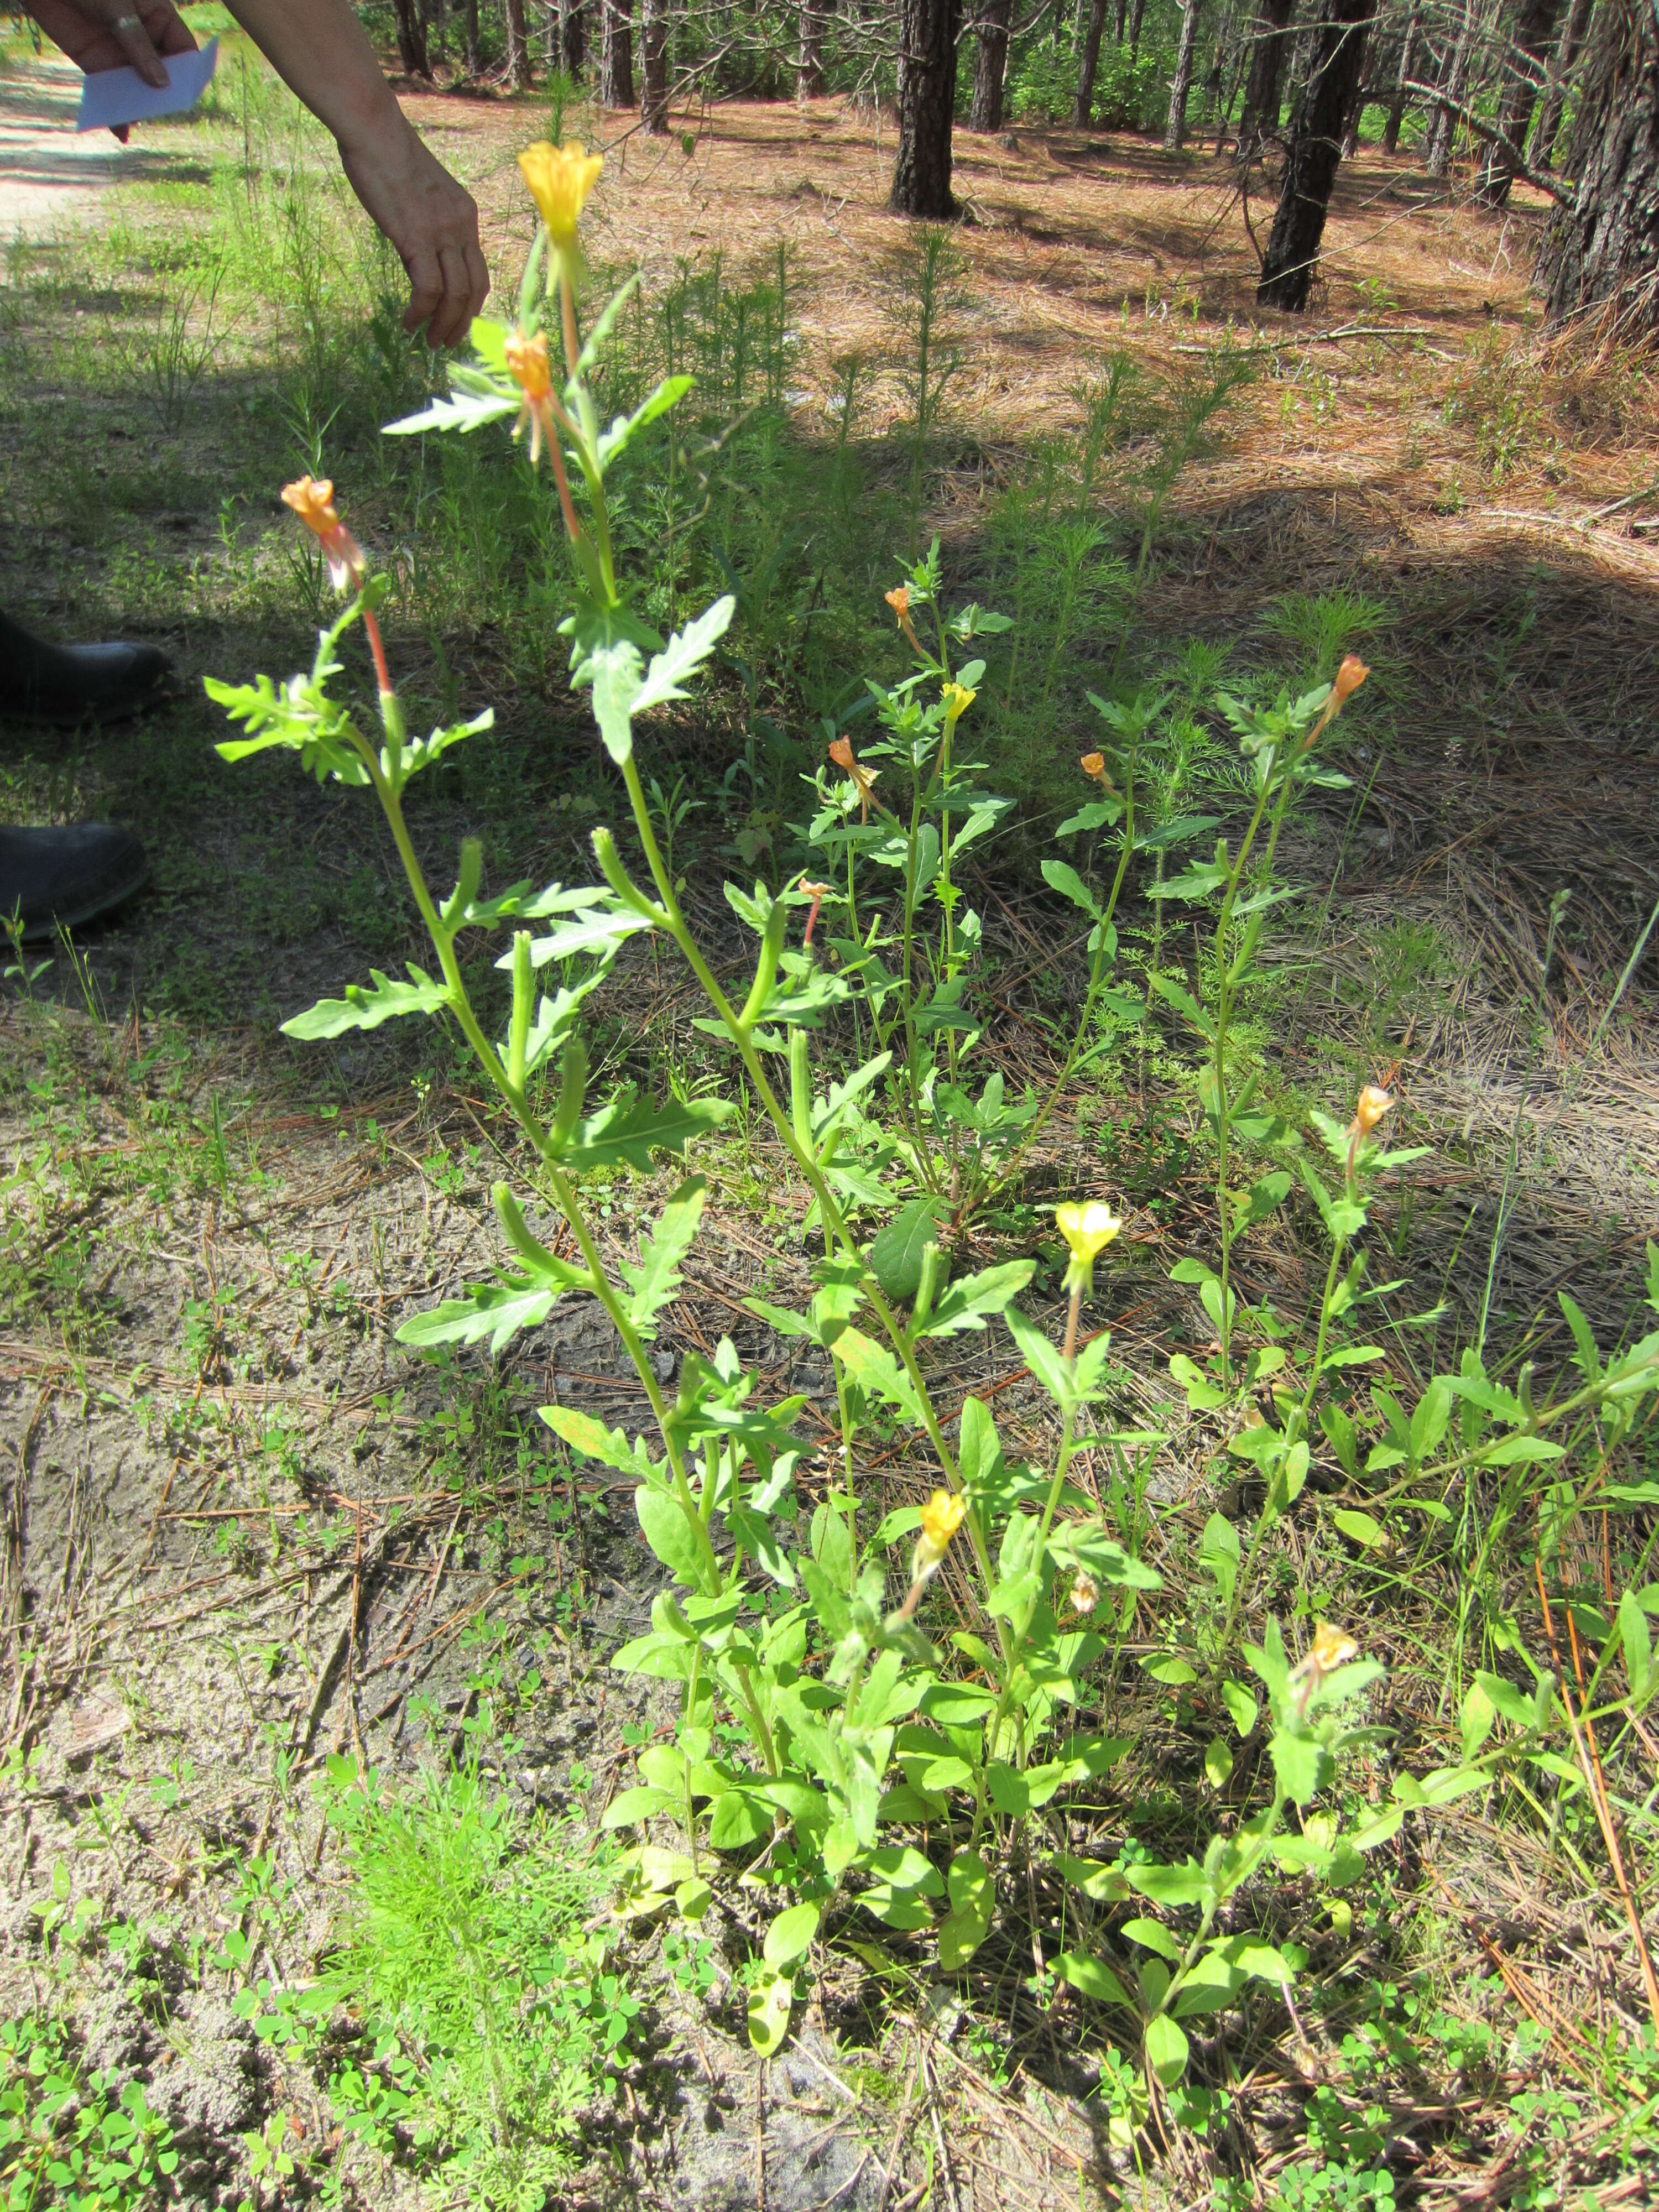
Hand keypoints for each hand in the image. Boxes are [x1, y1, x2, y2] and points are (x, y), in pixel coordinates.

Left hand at [24, 0, 195, 139]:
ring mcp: (121, 55)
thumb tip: (162, 84)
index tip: (190, 93)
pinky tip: (120, 130)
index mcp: (157, 17)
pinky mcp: (97, 66)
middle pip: (164, 74)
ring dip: (140, 107)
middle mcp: (144, 39)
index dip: (190, 71)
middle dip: (164, 94)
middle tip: (162, 110)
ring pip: (139, 88)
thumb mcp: (117, 7)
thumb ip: (138, 44)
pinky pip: (112, 93)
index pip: (183, 49)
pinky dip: (115, 113)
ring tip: (137, 120)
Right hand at [338, 116, 489, 348]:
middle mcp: (462, 225)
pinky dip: (420, 312)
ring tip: (429, 341)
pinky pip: (428, 289)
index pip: (479, 269)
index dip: (472, 302)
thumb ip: (427, 225)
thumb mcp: (420, 194)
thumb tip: (417, 258)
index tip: (458, 321)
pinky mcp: (418, 237)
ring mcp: (442, 232)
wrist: (374, 130)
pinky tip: (408, 322)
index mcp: (466, 214)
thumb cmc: (387, 155)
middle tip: (446, 342)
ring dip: (443, 325)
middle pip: (474, 289)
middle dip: (462, 323)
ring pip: (455, 295)